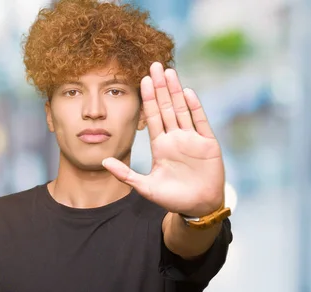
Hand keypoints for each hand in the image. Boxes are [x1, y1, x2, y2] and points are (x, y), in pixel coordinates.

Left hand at [102, 62, 224, 216]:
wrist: (198, 207)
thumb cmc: (173, 199)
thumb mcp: (145, 187)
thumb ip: (125, 174)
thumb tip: (103, 162)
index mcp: (160, 146)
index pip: (152, 116)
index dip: (148, 98)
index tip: (142, 80)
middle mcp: (176, 138)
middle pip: (166, 107)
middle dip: (160, 87)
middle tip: (154, 65)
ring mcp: (192, 139)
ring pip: (182, 109)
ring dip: (175, 91)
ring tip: (169, 72)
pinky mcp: (208, 143)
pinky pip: (200, 121)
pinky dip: (194, 107)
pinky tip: (187, 92)